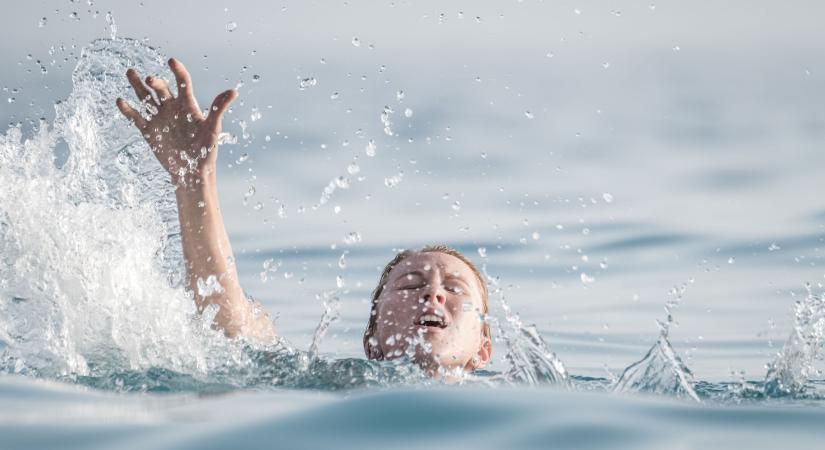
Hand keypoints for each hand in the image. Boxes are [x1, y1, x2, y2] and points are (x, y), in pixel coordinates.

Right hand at [116, 58, 236, 185]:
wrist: (192, 172)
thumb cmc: (206, 151)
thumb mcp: (213, 129)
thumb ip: (218, 109)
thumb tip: (233, 91)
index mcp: (188, 105)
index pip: (183, 82)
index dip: (178, 71)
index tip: (172, 61)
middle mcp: (172, 108)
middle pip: (161, 88)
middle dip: (156, 82)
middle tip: (151, 79)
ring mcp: (159, 118)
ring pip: (146, 97)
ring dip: (138, 85)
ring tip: (130, 72)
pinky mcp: (148, 131)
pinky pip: (136, 118)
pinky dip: (128, 110)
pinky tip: (120, 100)